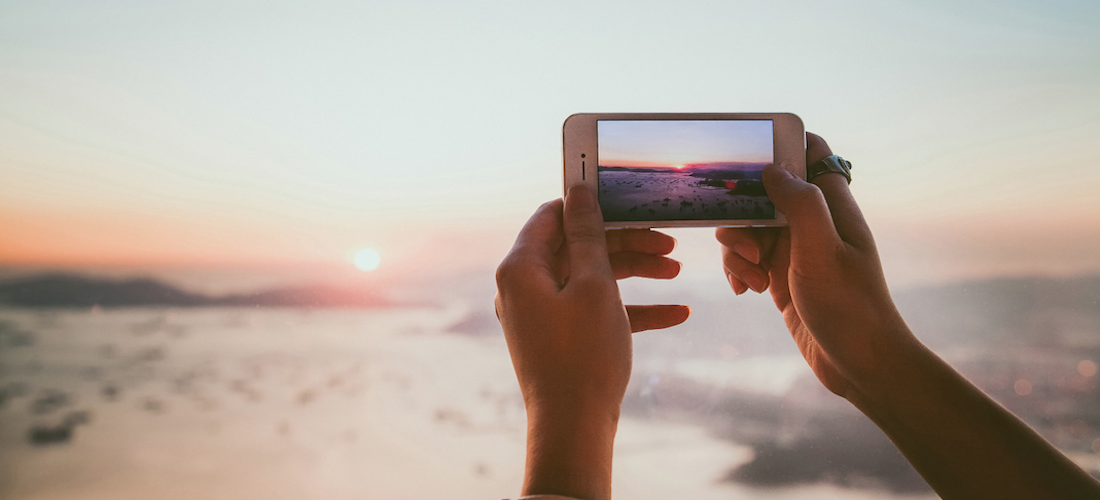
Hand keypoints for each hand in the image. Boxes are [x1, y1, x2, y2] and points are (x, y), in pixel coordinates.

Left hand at [495, 185, 688, 499]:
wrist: (574, 428)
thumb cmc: (583, 354)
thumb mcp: (594, 285)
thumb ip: (589, 234)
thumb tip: (579, 191)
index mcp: (521, 267)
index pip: (553, 215)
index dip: (591, 205)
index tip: (631, 201)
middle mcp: (524, 287)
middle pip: (578, 246)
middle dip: (626, 243)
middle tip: (669, 243)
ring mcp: (542, 314)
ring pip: (590, 277)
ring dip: (635, 272)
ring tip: (677, 272)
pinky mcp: (560, 337)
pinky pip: (595, 310)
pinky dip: (630, 308)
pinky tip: (677, 313)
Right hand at [716, 133, 911, 400]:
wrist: (859, 365)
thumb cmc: (849, 307)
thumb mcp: (822, 251)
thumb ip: (800, 204)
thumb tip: (772, 169)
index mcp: (832, 208)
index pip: (812, 153)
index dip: (782, 145)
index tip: (749, 155)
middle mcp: (814, 224)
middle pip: (765, 192)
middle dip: (742, 211)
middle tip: (747, 243)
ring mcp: (796, 251)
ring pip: (749, 228)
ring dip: (737, 248)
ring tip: (752, 278)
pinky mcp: (781, 278)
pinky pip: (747, 260)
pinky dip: (738, 270)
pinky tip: (745, 291)